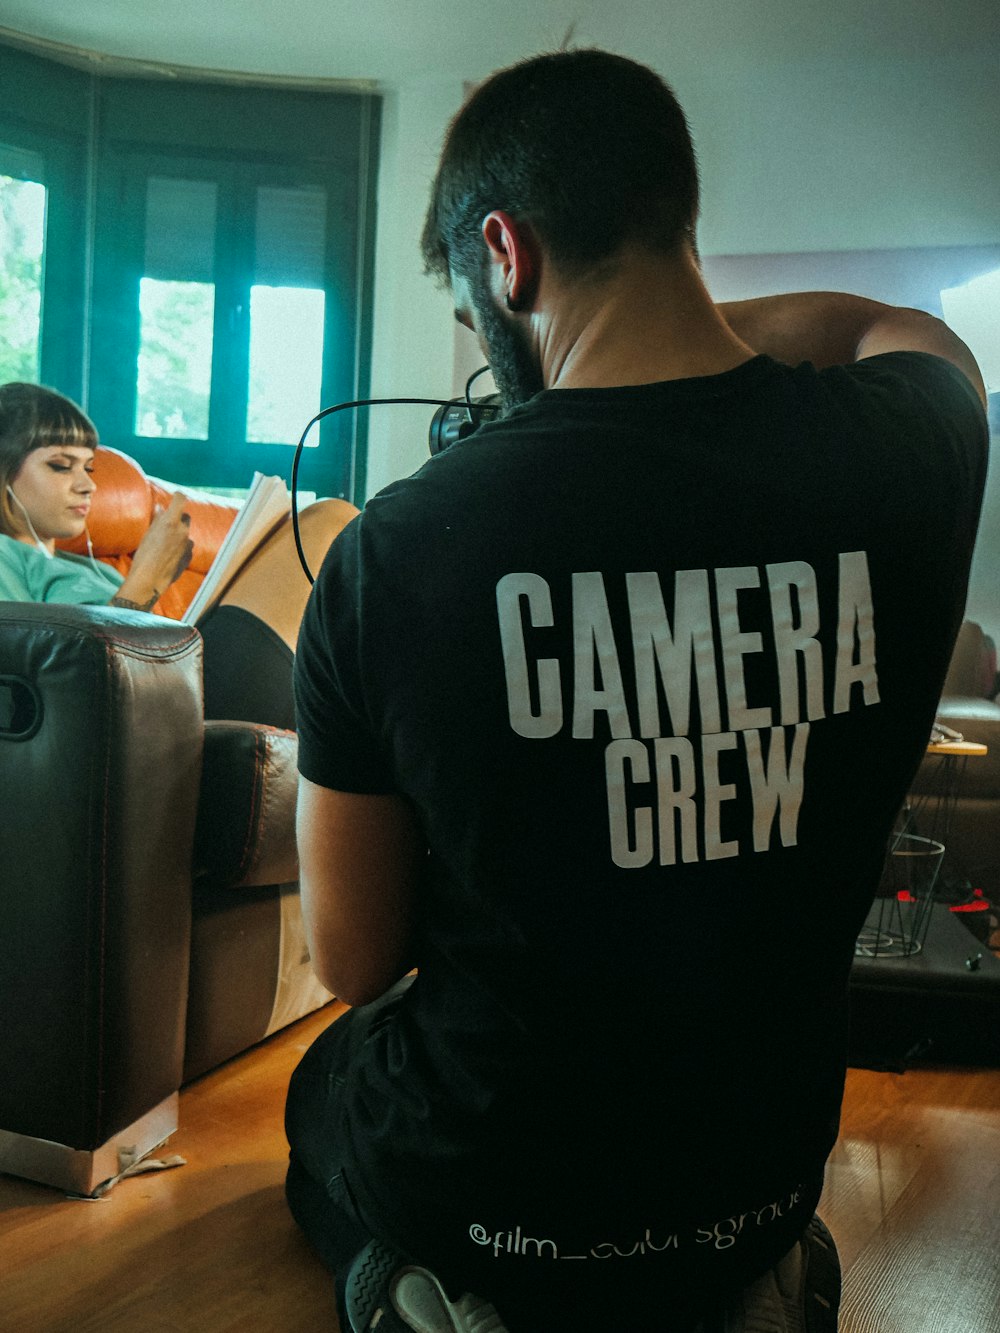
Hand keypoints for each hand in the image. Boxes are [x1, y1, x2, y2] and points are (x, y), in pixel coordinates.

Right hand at [114, 491, 193, 609]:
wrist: (149, 580)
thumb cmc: (144, 556)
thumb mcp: (147, 535)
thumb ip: (157, 520)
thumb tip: (161, 508)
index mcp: (171, 522)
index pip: (181, 499)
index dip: (178, 497)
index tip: (175, 497)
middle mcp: (182, 531)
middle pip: (185, 517)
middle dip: (177, 518)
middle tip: (166, 525)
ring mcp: (188, 545)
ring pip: (186, 533)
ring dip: (179, 534)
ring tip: (165, 544)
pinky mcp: (189, 556)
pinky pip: (187, 547)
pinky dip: (181, 547)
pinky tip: (169, 555)